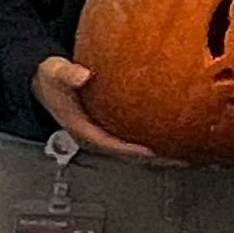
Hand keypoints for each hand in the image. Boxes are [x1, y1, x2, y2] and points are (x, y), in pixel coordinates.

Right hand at [33, 56, 173, 167]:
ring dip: (159, 155)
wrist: (47, 82)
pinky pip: (135, 142)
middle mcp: (95, 138)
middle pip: (130, 156)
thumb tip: (83, 75)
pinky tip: (172, 139)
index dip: (133, 151)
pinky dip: (154, 144)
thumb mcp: (55, 74)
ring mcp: (104, 137)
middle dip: (156, 159)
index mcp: (83, 130)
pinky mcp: (111, 132)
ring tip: (186, 154)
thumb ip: (68, 75)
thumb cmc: (53, 80)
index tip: (155, 151)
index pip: (112, 145)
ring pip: (135, 153)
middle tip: (184, 158)